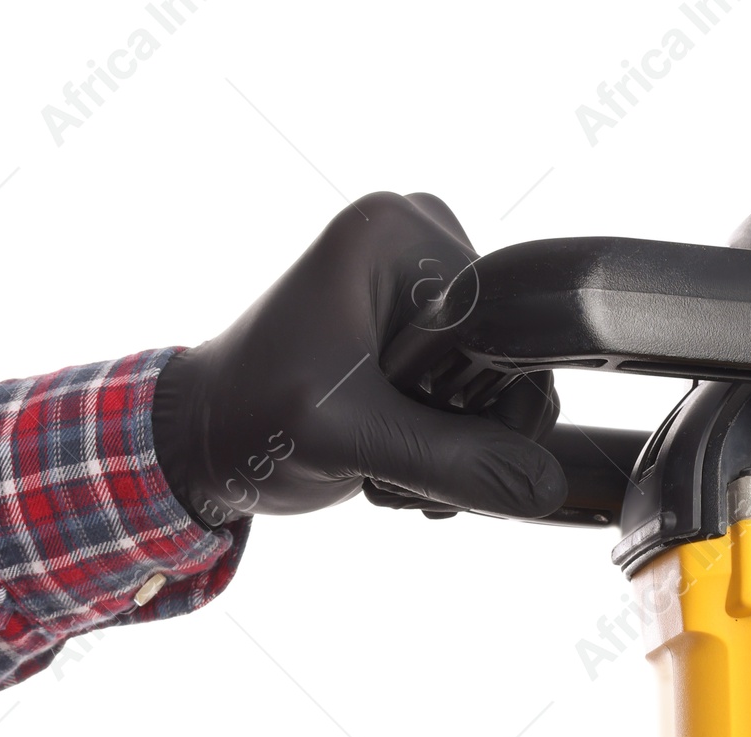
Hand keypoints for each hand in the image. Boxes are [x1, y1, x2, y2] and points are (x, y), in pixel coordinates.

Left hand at [151, 191, 566, 527]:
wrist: (203, 441)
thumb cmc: (250, 420)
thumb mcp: (352, 438)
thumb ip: (453, 461)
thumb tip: (547, 487)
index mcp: (397, 235)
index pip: (507, 326)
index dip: (494, 407)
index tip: (434, 456)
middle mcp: (419, 244)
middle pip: (509, 358)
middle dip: (475, 436)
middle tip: (408, 471)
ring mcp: (423, 288)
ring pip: (500, 387)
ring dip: (464, 451)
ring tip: (396, 469)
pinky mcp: (421, 332)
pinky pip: (479, 395)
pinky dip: (453, 445)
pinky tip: (403, 464)